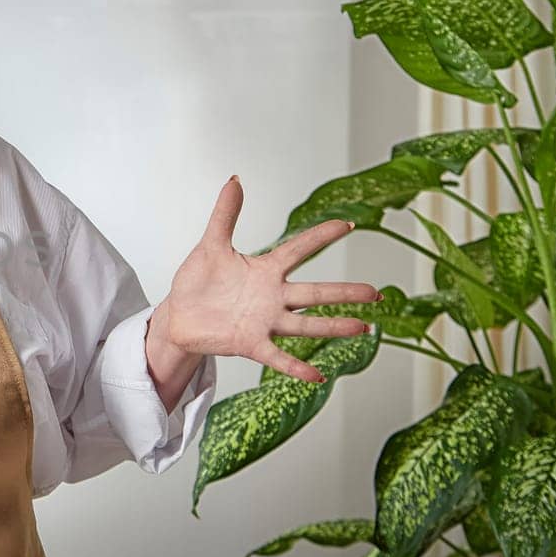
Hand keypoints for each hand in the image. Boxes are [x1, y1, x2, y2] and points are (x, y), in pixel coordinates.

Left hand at [157, 176, 380, 383]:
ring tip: (363, 328)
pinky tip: (317, 376)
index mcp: (264, 270)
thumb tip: (234, 179)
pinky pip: (277, 356)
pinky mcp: (250, 343)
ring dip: (334, 326)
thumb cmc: (197, 283)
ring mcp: (264, 321)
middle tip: (377, 292)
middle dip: (346, 292)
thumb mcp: (210, 246)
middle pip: (315, 291)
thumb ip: (225, 215)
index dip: (321, 237)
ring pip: (305, 324)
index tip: (348, 225)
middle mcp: (271, 296)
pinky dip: (296, 367)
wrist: (178, 316)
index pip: (299, 249)